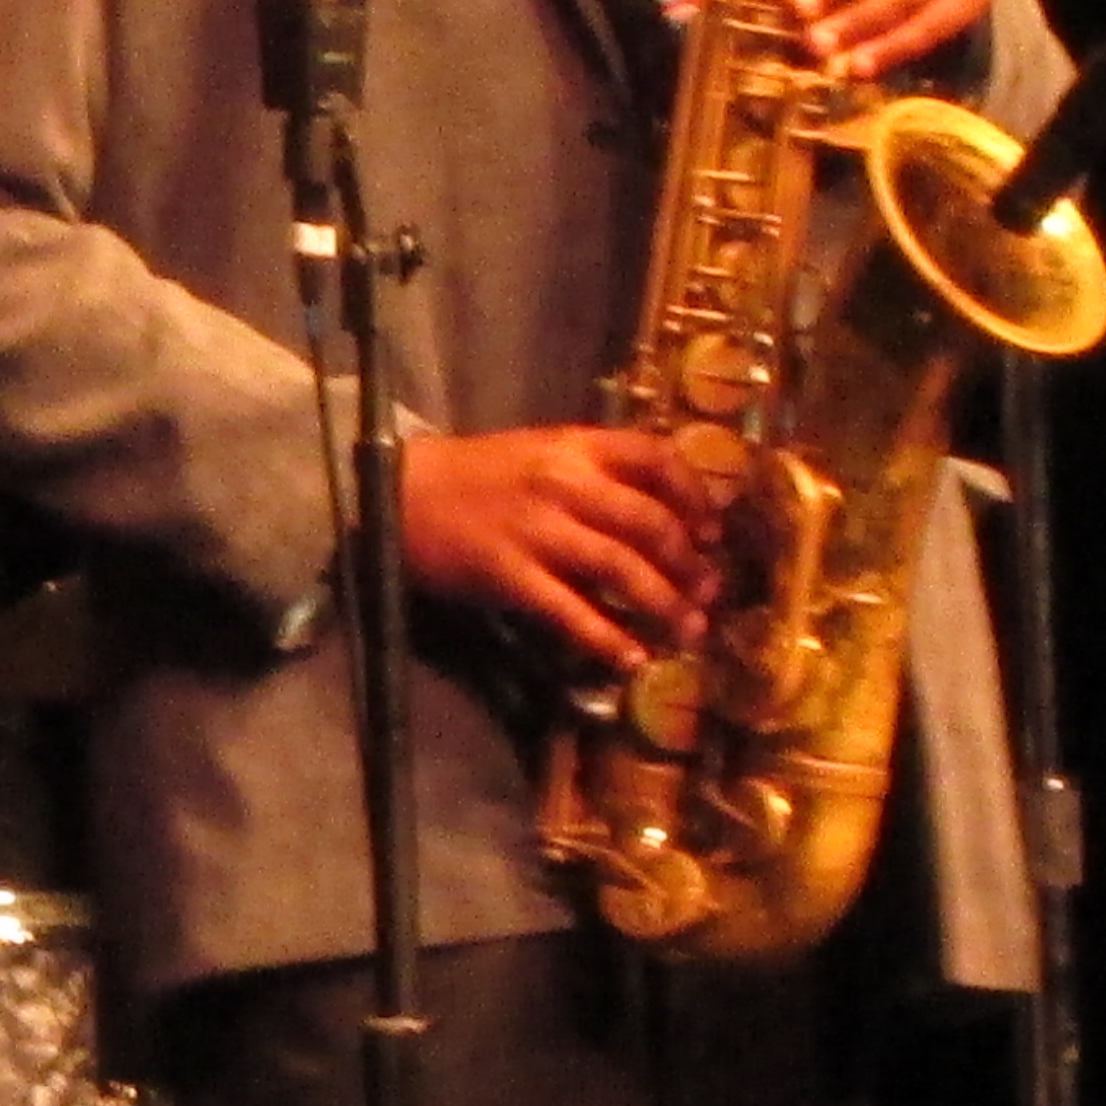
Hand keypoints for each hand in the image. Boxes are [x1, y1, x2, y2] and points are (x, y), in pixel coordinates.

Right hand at [398, 425, 723, 675]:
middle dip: (689, 564)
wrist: (393, 493)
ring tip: (688, 633)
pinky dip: (608, 640)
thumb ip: (590, 471)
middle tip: (708, 593)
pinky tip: (631, 659)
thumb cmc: (469, 473)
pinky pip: (572, 613)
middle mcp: (563, 484)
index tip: (711, 530)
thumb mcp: (535, 451)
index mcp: (571, 445)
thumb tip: (657, 511)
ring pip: (623, 570)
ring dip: (665, 606)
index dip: (695, 496)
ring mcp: (537, 531)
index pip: (656, 458)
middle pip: (650, 524)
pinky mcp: (510, 575)